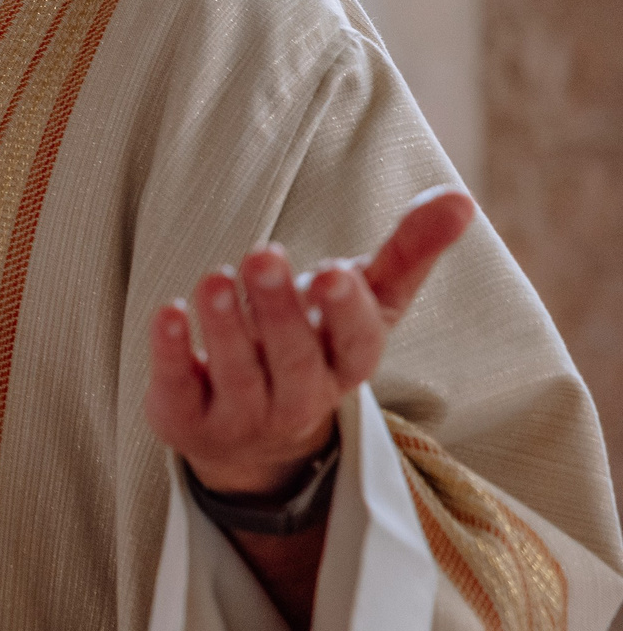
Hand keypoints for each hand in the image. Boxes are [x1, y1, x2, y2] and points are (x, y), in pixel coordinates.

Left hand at [146, 186, 477, 497]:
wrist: (251, 433)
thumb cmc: (316, 343)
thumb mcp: (365, 300)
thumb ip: (408, 250)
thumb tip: (463, 197)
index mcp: (347, 364)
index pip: (356, 344)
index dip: (345, 312)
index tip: (333, 271)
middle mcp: (300, 398)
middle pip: (294, 359)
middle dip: (279, 310)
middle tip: (262, 254)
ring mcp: (242, 415)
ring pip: (238, 373)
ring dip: (226, 325)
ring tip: (215, 277)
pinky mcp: (187, 417)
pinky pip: (179, 386)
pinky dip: (171, 351)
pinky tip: (167, 310)